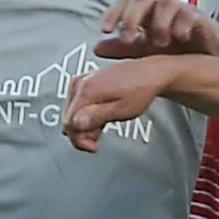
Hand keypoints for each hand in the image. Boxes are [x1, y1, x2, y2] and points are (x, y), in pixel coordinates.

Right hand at [62, 54, 179, 150]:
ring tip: (105, 122)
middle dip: (83, 132)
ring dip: (86, 124)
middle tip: (102, 132)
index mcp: (86, 90)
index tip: (94, 145)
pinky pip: (78, 106)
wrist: (150, 73)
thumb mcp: (120, 111)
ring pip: (72, 114)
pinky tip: (101, 116)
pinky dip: (87, 115)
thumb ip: (95, 118)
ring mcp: (81, 82)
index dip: (80, 139)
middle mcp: (79, 83)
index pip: (68, 124)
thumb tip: (74, 125)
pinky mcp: (86, 82)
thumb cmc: (140, 91)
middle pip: (68, 120)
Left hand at [94, 0, 218, 59]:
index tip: (105, 29)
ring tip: (158, 43)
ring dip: (159, 23)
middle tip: (128, 38)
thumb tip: (97, 48)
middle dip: (132, 17)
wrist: (207, 57)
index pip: (126, 4)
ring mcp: (182, 11)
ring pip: (166, 3)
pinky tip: (179, 38)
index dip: (114, 13)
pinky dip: (181, 25)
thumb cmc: (175, 50)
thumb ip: (122, 48)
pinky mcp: (200, 19)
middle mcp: (161, 8)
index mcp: (145, 14)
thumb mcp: (145, 52)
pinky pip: (189, 14)